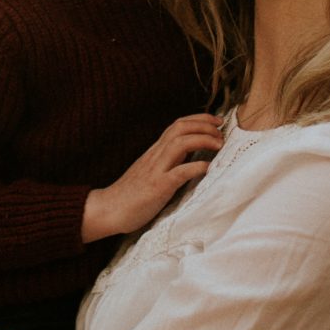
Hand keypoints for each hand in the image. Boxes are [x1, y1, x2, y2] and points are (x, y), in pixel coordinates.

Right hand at [81, 113, 224, 240]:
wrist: (108, 209)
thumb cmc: (131, 194)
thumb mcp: (151, 171)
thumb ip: (168, 163)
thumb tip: (190, 159)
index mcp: (155, 152)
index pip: (177, 125)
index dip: (199, 119)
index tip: (216, 121)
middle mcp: (155, 156)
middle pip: (180, 128)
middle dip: (204, 124)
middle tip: (221, 130)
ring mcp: (156, 170)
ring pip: (179, 143)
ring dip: (203, 140)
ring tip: (219, 144)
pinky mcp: (157, 187)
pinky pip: (178, 173)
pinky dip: (195, 167)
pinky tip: (207, 168)